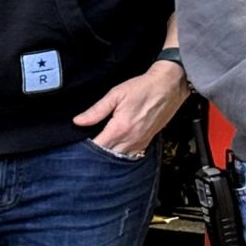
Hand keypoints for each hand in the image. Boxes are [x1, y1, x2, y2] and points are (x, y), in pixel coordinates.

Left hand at [72, 59, 187, 156]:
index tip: (78, 145)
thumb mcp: (115, 95)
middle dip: (95, 155)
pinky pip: (131, 155)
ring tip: (98, 151)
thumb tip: (78, 121)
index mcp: (120, 129)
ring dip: (109, 157)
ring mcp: (140, 142)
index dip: (85, 148)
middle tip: (85, 149)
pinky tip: (114, 149)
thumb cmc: (142, 88)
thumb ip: (96, 111)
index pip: (98, 147)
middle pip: (108, 156)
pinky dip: (121, 154)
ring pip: (120, 158)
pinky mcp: (146, 142)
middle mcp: (130, 139)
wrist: (168, 87)